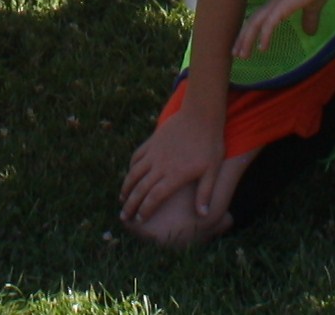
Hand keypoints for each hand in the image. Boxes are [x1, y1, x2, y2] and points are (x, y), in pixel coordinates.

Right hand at [120, 105, 226, 226]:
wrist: (201, 114)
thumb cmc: (209, 144)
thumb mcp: (212, 170)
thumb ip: (205, 193)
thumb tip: (203, 214)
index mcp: (175, 175)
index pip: (154, 197)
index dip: (145, 210)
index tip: (140, 219)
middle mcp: (160, 165)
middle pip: (140, 188)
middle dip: (130, 204)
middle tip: (124, 216)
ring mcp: (154, 152)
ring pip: (134, 173)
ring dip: (126, 187)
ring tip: (122, 198)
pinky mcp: (152, 141)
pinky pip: (137, 156)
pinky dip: (131, 167)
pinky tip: (130, 173)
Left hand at [231, 0, 334, 60]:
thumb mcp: (313, 6)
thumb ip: (309, 18)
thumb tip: (310, 32)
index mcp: (278, 3)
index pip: (258, 19)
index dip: (249, 32)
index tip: (244, 45)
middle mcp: (272, 4)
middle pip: (251, 22)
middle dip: (242, 39)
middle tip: (235, 54)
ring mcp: (276, 4)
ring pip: (255, 24)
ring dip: (246, 40)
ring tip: (241, 55)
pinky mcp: (283, 7)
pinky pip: (269, 24)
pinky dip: (263, 36)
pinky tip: (262, 48)